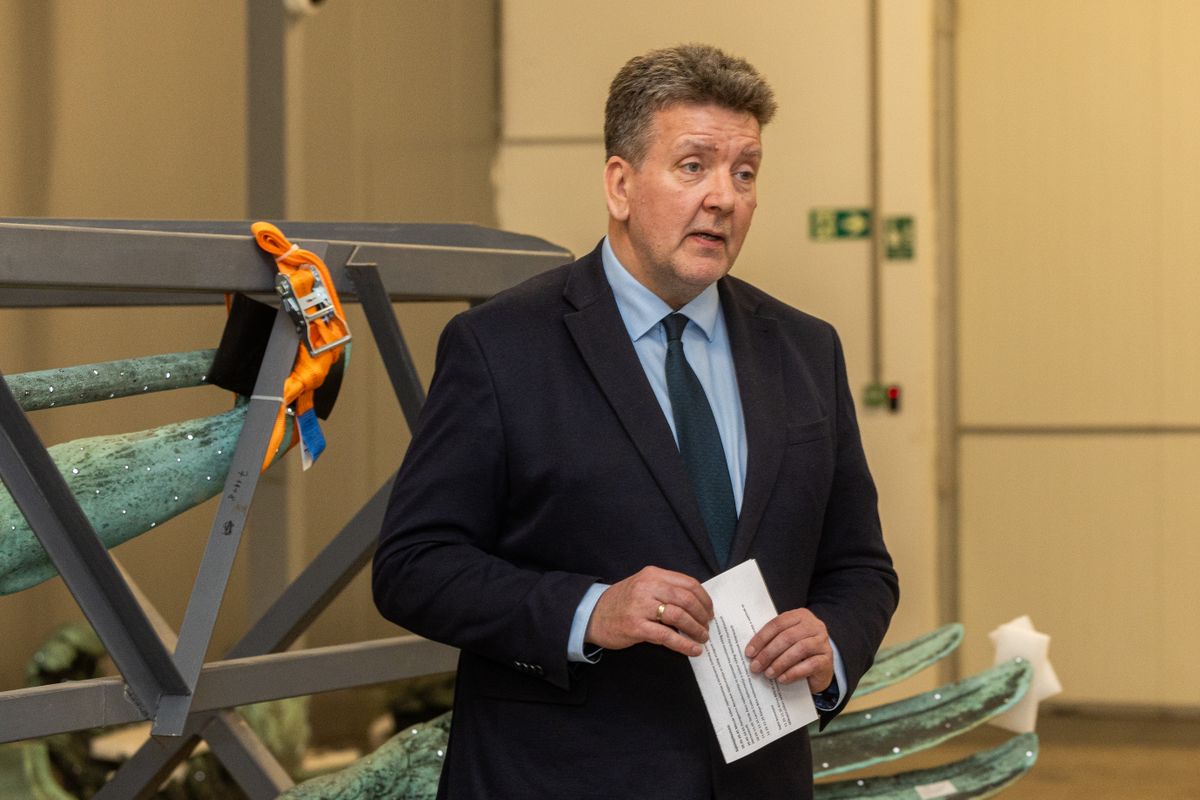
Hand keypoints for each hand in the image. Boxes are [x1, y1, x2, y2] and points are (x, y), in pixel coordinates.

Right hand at [585, 566, 713, 656]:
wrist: (592, 614)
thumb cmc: (622, 602)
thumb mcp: (643, 586)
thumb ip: (666, 589)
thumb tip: (697, 604)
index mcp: (653, 575)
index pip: (688, 583)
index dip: (704, 599)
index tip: (710, 611)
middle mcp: (647, 587)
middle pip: (686, 599)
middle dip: (702, 615)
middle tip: (707, 626)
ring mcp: (640, 606)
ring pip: (679, 616)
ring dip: (696, 629)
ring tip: (702, 638)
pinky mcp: (636, 627)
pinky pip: (667, 636)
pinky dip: (684, 644)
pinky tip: (693, 650)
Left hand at [744, 608, 832, 691]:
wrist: (819, 666)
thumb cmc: (796, 651)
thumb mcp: (784, 641)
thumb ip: (772, 640)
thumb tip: (751, 652)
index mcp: (800, 616)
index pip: (777, 624)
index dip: (761, 638)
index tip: (749, 652)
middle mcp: (814, 626)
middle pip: (787, 637)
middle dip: (768, 653)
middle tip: (756, 666)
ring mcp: (822, 642)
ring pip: (799, 649)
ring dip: (780, 663)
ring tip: (768, 673)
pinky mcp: (827, 659)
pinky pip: (810, 665)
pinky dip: (793, 673)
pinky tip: (782, 679)